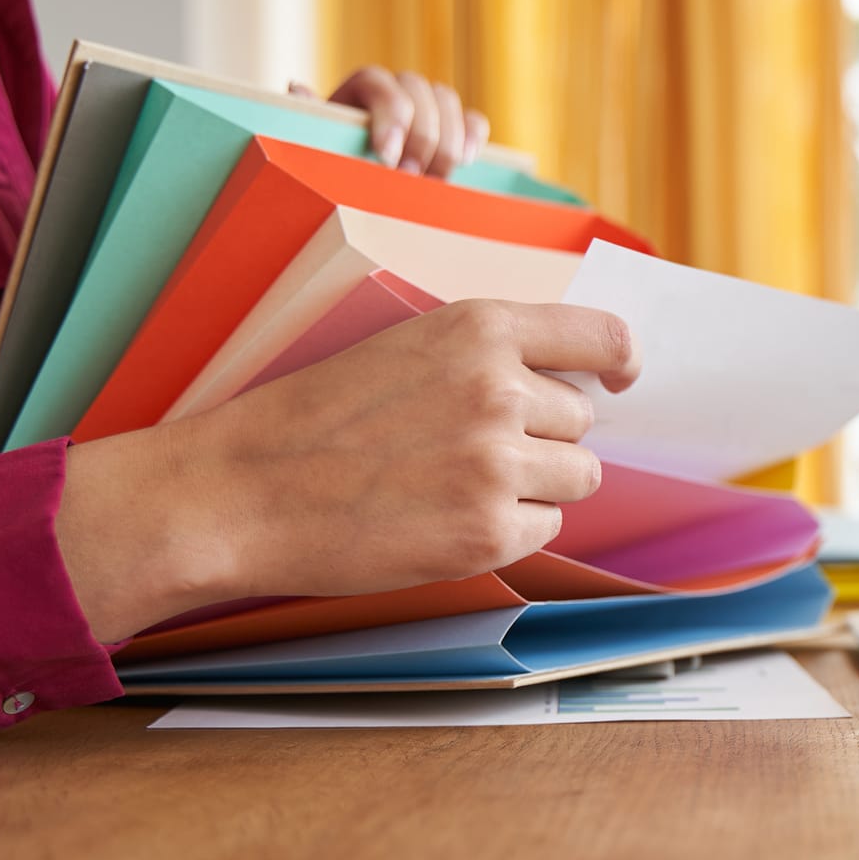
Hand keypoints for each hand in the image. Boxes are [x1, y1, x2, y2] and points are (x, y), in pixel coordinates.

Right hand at [54, 301, 639, 640]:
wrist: (239, 492)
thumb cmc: (312, 419)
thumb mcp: (403, 348)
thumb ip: (486, 356)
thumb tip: (573, 382)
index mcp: (479, 329)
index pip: (603, 338)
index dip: (619, 363)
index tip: (619, 379)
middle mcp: (500, 389)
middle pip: (581, 421)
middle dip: (540, 437)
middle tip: (463, 449)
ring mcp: (497, 464)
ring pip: (576, 477)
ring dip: (532, 485)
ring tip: (452, 484)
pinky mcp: (488, 530)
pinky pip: (544, 527)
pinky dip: (505, 529)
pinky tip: (442, 519)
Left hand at [290, 66, 491, 177]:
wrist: (354, 182)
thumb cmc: (331, 162)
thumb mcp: (315, 141)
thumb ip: (310, 117)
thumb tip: (297, 88)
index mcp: (361, 88)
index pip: (379, 83)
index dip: (390, 115)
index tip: (388, 156)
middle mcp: (397, 89)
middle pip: (419, 89)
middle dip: (420, 136)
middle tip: (412, 177)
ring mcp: (428, 106)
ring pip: (446, 99)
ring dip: (446, 141)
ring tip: (436, 182)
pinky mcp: (453, 127)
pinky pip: (472, 119)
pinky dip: (472, 136)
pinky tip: (466, 161)